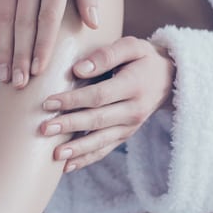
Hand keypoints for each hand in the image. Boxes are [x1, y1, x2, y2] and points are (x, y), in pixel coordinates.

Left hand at [37, 36, 174, 172]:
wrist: (168, 78)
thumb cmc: (143, 58)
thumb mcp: (131, 46)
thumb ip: (106, 55)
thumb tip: (77, 69)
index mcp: (134, 86)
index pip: (99, 95)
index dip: (73, 100)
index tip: (48, 101)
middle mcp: (134, 110)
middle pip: (97, 120)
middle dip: (69, 126)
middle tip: (44, 129)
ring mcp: (131, 126)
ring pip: (101, 141)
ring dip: (77, 149)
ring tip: (55, 154)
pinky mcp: (125, 136)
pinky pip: (105, 150)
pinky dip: (86, 159)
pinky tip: (67, 166)